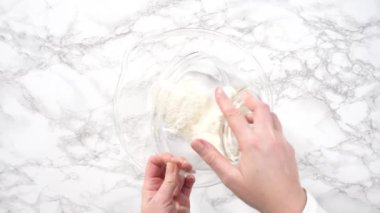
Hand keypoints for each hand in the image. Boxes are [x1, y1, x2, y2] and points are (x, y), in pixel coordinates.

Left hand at [141, 153, 194, 212]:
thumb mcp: (161, 199)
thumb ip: (168, 182)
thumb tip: (172, 164)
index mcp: (151, 185)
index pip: (154, 163)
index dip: (163, 158)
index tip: (174, 160)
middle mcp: (161, 186)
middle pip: (168, 165)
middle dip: (176, 161)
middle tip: (184, 164)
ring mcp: (172, 191)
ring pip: (179, 173)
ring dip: (185, 168)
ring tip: (189, 169)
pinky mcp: (182, 197)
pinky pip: (187, 184)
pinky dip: (190, 179)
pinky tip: (191, 178)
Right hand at [191, 87, 305, 212]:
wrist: (286, 204)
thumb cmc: (260, 193)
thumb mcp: (230, 177)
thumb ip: (213, 158)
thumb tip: (197, 143)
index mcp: (252, 144)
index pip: (235, 116)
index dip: (225, 102)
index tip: (219, 91)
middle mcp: (268, 138)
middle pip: (260, 108)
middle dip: (250, 99)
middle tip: (241, 97)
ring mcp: (280, 141)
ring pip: (272, 116)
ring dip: (260, 111)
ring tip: (249, 115)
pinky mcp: (287, 147)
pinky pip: (278, 127)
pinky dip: (268, 122)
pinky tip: (262, 133)